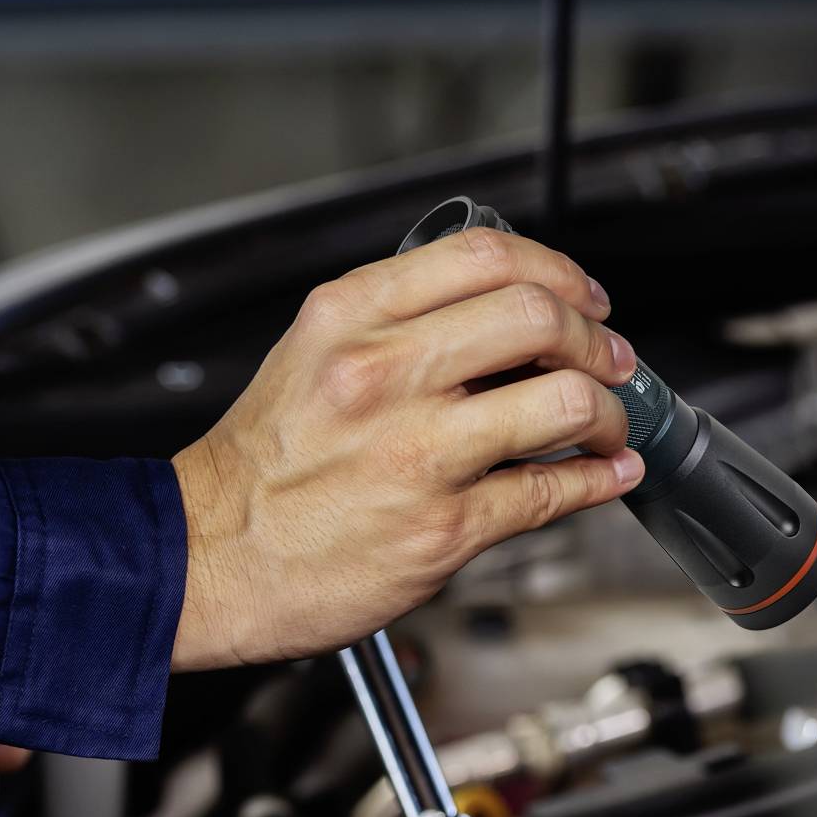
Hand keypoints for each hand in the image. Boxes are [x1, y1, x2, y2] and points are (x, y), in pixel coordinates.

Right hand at [170, 227, 642, 669]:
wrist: (205, 559)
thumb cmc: (259, 470)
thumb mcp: (310, 355)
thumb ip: (395, 322)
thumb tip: (495, 312)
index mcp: (352, 317)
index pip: (484, 256)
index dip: (557, 270)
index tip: (582, 295)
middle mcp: (385, 373)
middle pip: (538, 317)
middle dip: (594, 339)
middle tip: (609, 359)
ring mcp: (418, 451)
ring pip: (561, 401)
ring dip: (610, 412)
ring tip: (610, 423)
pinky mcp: (442, 527)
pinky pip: (549, 491)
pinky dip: (597, 480)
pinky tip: (607, 475)